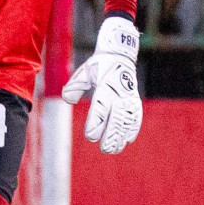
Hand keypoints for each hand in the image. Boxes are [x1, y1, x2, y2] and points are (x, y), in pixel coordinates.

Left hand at [62, 16, 142, 154]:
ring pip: (126, 121)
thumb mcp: (84, 73)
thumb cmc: (98, 66)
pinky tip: (128, 140)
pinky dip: (133, 128)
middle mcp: (119, 94)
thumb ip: (74, 86)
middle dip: (110, 135)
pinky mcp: (135, 100)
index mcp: (105, 87)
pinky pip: (136, 116)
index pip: (100, 109)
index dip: (96, 124)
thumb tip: (67, 99)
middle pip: (115, 119)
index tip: (91, 137)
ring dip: (121, 136)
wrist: (119, 55)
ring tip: (114, 149)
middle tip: (104, 149)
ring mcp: (129, 98)